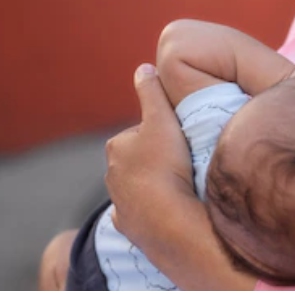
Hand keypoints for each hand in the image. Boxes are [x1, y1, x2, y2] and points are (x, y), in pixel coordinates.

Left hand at [105, 63, 194, 244]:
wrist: (167, 220)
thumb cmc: (165, 164)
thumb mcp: (162, 118)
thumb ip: (152, 91)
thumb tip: (143, 67)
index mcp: (116, 146)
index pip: (139, 133)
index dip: (161, 133)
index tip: (180, 140)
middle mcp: (111, 175)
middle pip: (137, 161)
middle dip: (154, 161)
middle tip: (183, 164)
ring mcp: (120, 204)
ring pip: (138, 189)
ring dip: (154, 187)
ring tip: (180, 187)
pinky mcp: (129, 228)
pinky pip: (139, 216)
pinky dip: (149, 212)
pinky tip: (166, 210)